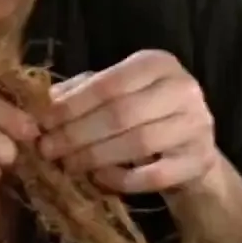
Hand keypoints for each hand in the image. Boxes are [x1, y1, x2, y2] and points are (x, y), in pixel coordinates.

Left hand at [38, 50, 219, 193]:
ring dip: (95, 156)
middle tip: (47, 149)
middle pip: (122, 113)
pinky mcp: (199, 161)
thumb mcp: (114, 93)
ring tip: (68, 164)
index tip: (42, 123)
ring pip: (138, 143)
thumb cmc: (143, 114)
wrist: (190, 148)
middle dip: (78, 133)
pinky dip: (121, 179)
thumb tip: (42, 103)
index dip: (72, 105)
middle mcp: (183, 89)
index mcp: (158, 63)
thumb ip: (80, 93)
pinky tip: (99, 178)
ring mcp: (196, 126)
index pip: (109, 83)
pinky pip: (154, 175)